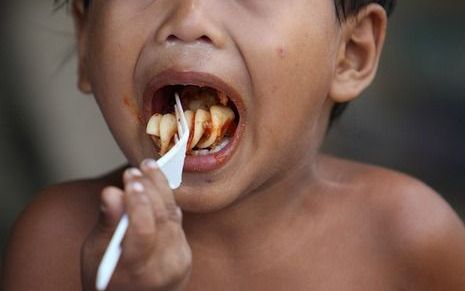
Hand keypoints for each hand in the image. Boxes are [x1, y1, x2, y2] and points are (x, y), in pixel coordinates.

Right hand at [81, 159, 191, 290]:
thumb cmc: (106, 280)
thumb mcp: (94, 256)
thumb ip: (106, 224)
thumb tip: (111, 193)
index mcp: (136, 270)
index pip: (143, 229)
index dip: (137, 201)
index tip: (128, 179)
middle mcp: (163, 267)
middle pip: (161, 218)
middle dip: (149, 188)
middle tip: (135, 169)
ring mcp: (178, 261)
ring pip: (172, 216)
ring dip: (161, 188)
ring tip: (148, 168)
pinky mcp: (184, 254)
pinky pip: (176, 222)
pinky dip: (166, 201)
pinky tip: (157, 184)